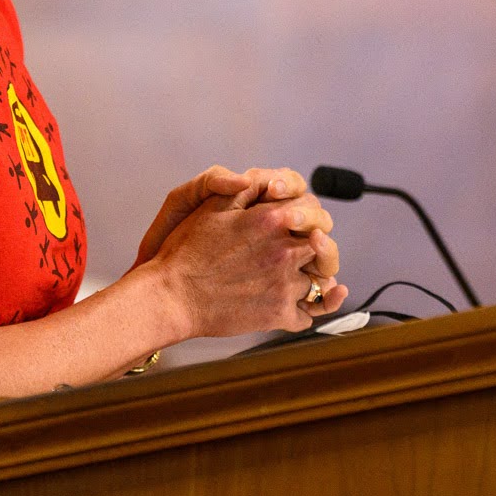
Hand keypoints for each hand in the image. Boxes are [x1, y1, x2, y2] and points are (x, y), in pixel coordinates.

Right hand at [142, 177, 344, 338]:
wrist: (172, 296)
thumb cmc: (187, 250)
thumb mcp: (214, 206)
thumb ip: (249, 189)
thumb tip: (274, 181)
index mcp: (271, 220)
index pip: (314, 212)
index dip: (311, 218)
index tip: (302, 226)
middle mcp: (284, 251)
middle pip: (322, 246)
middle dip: (319, 248)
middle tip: (311, 252)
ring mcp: (284, 285)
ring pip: (319, 281)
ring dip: (315, 279)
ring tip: (308, 278)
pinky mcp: (278, 315)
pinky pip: (309, 315)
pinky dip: (310, 309)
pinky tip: (310, 303)